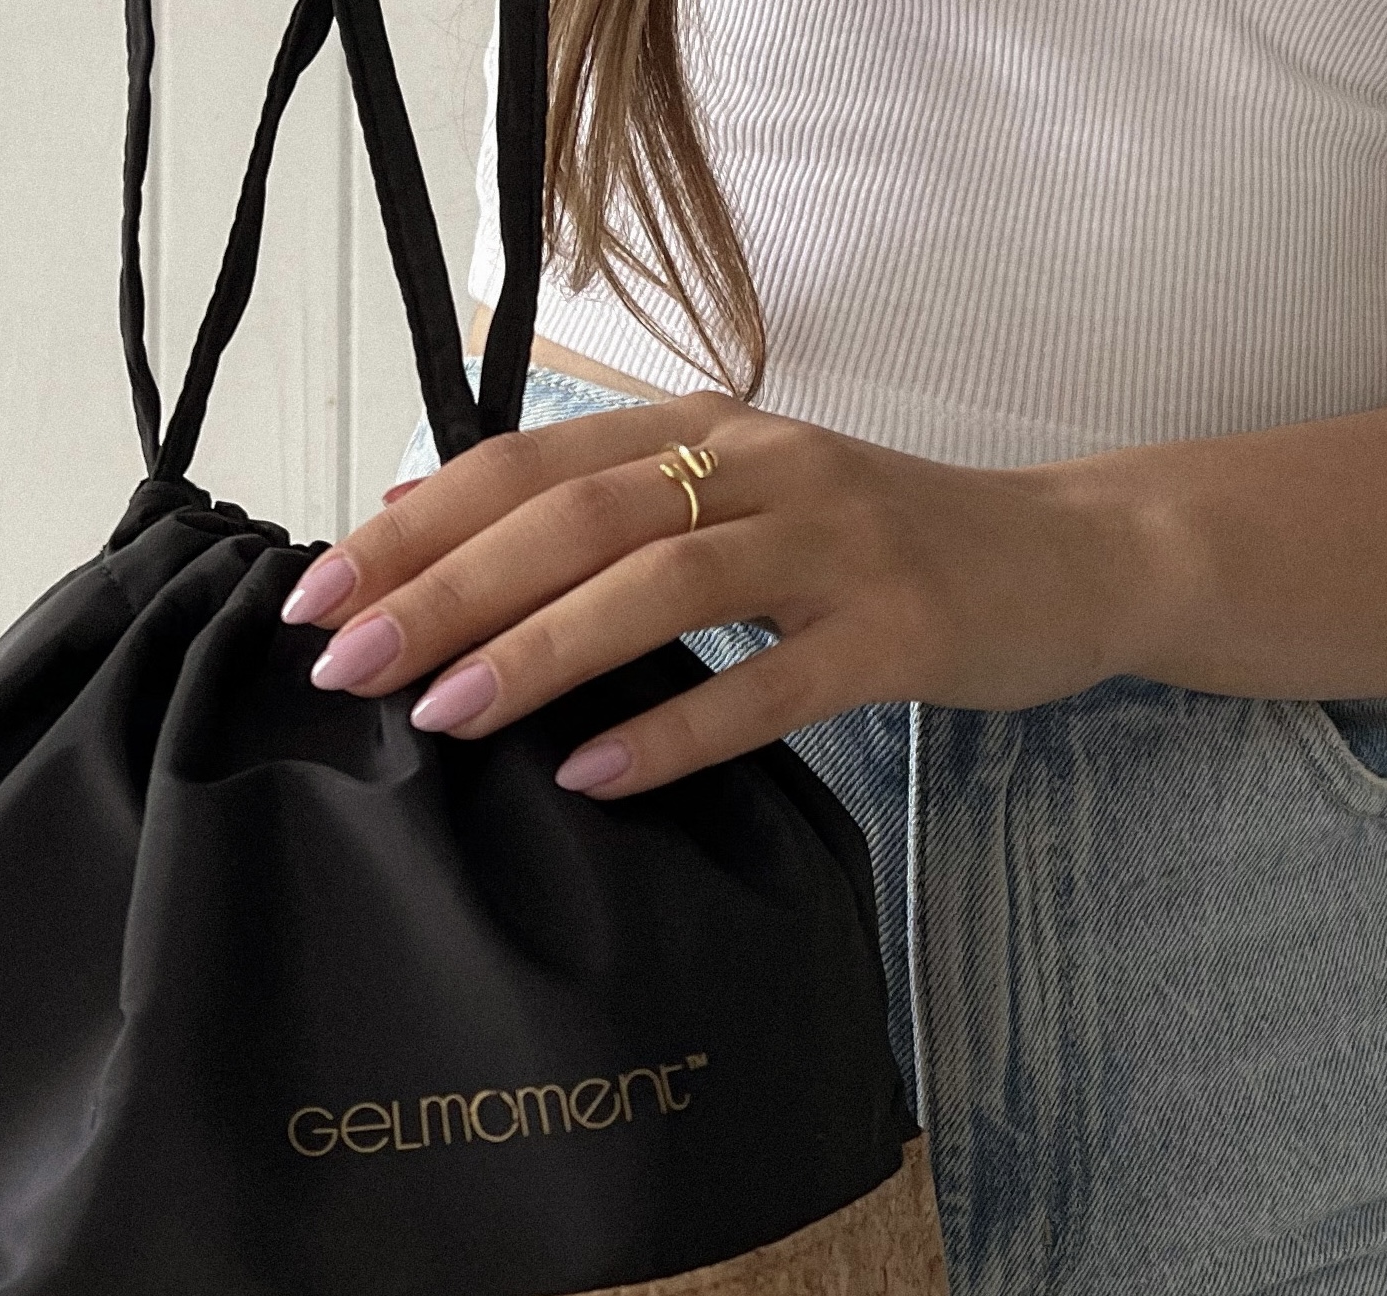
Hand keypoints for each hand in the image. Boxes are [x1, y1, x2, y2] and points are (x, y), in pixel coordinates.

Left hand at [276, 391, 1136, 797]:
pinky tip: (592, 773)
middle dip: (447, 588)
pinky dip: (674, 729)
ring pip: (661, 584)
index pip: (531, 462)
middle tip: (347, 664)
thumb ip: (600, 504)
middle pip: (576, 515)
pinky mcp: (898, 630)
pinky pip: (770, 684)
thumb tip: (419, 514)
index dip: (417, 523)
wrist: (1068, 558)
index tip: (318, 593)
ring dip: (539, 649)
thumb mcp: (740, 499)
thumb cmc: (881, 547)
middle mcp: (763, 466)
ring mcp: (837, 544)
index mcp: (708, 430)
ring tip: (442, 714)